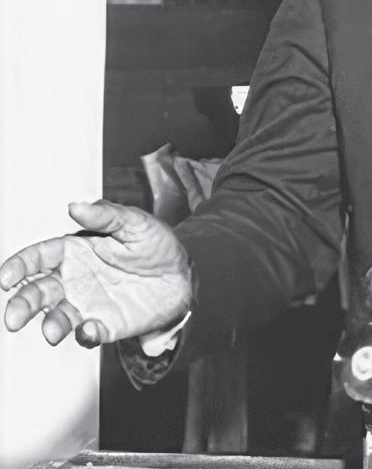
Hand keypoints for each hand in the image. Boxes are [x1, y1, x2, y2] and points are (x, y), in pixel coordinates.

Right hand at [0, 200, 191, 346]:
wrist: (182, 275)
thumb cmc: (154, 245)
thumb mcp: (135, 222)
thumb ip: (106, 215)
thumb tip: (76, 206)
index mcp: (75, 251)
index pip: (38, 257)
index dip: (18, 266)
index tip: (6, 276)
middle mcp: (74, 280)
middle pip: (38, 291)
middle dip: (23, 303)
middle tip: (14, 316)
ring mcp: (87, 304)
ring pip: (58, 317)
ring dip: (51, 324)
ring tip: (53, 330)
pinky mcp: (105, 324)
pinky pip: (89, 333)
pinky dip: (86, 334)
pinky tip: (90, 330)